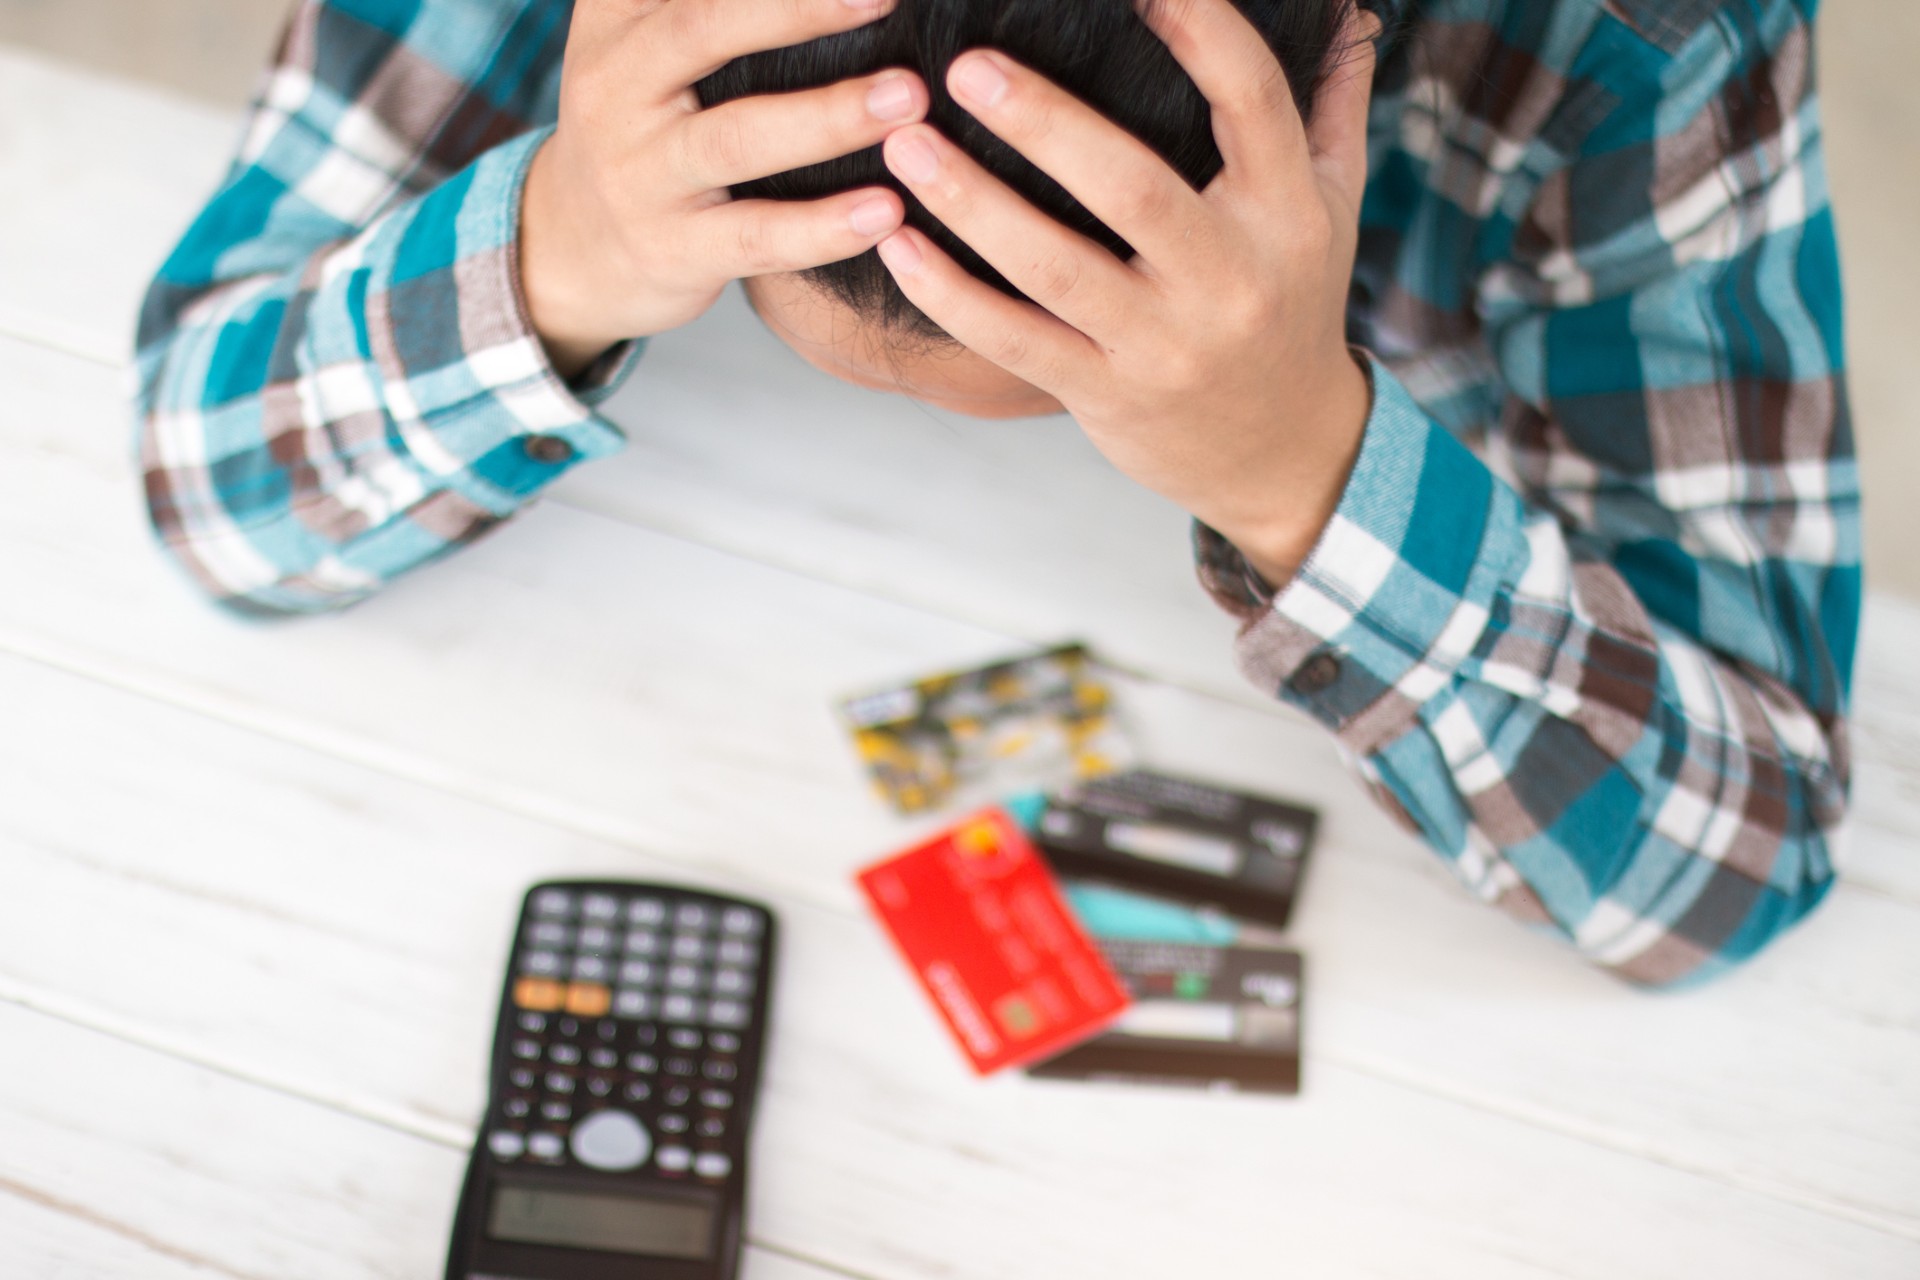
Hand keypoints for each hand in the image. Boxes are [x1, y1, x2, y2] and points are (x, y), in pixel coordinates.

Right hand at [521, 0, 929, 376]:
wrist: (571, 245)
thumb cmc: (641, 125)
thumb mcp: (642, 40)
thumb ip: (706, 5)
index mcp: (619, 19)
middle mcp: (616, 85)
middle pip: (706, 31)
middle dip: (801, 10)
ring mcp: (640, 172)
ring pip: (738, 138)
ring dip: (830, 117)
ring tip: (908, 100)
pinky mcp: (671, 248)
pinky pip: (755, 236)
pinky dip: (823, 226)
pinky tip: (887, 211)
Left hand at [873, 0, 1379, 583]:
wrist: (1284, 451)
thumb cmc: (1292, 301)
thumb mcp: (1331, 206)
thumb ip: (1328, 103)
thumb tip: (1341, 5)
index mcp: (1286, 210)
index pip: (1249, 99)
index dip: (1198, 28)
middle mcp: (1230, 276)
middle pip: (1133, 188)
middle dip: (1046, 124)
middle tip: (967, 67)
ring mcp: (1165, 344)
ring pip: (1057, 269)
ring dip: (972, 206)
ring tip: (905, 146)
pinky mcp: (1108, 394)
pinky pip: (1016, 342)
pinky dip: (951, 295)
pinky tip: (897, 245)